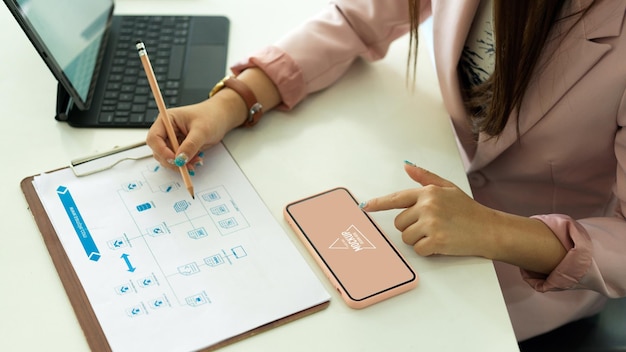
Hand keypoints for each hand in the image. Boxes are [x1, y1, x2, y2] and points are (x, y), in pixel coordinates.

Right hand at [146, 95, 242, 170]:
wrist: (221, 118)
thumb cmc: (211, 116)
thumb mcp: (202, 130)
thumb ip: (190, 145)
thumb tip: (180, 159)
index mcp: (167, 120)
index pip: (154, 138)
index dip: (161, 150)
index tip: (174, 159)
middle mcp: (167, 130)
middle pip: (158, 151)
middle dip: (171, 160)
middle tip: (186, 166)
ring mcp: (172, 140)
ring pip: (167, 158)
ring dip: (179, 164)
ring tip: (195, 161)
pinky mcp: (180, 147)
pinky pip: (177, 160)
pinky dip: (185, 163)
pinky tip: (196, 160)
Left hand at [361, 162, 497, 257]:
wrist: (490, 229)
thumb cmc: (469, 210)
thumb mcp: (448, 188)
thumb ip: (426, 178)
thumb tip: (406, 166)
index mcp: (428, 192)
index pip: (397, 198)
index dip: (378, 203)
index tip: (366, 206)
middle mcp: (427, 206)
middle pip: (399, 222)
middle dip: (411, 227)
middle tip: (431, 226)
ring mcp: (431, 224)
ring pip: (406, 237)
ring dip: (418, 239)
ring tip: (437, 233)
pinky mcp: (435, 241)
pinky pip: (417, 250)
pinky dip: (427, 250)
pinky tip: (441, 243)